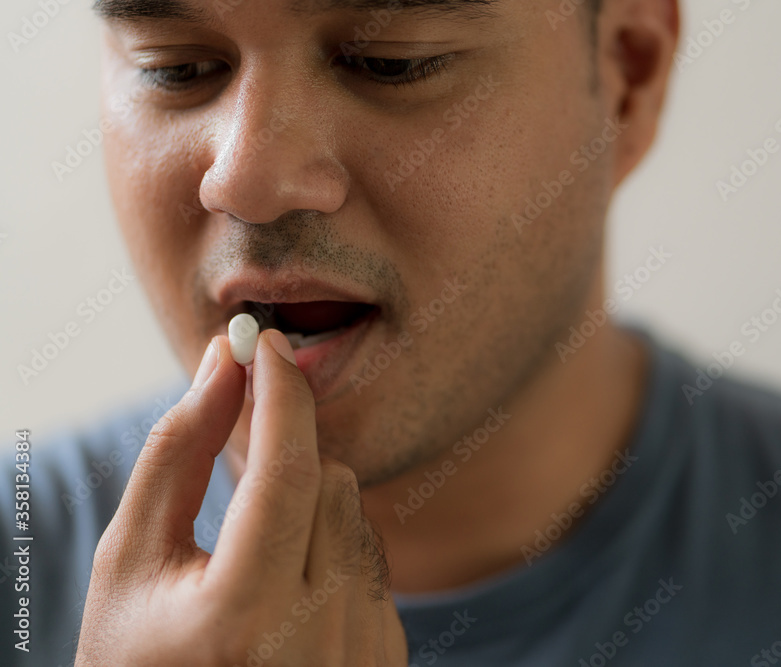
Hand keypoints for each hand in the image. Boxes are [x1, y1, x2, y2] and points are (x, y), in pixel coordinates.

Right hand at [75, 330, 407, 665]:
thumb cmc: (141, 657)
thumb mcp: (130, 563)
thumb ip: (176, 456)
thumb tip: (223, 364)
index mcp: (243, 616)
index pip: (286, 471)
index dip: (280, 393)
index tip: (268, 341)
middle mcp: (318, 638)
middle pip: (329, 482)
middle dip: (284, 456)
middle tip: (240, 470)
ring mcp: (361, 654)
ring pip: (356, 514)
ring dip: (308, 503)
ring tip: (253, 558)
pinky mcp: (386, 658)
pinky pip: (374, 559)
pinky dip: (333, 549)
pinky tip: (288, 592)